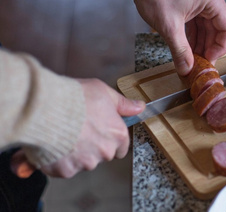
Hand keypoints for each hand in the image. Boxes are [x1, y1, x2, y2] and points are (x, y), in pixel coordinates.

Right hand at [10, 78, 144, 177]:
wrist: (48, 109)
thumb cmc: (77, 98)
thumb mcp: (104, 93)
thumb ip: (123, 104)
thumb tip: (139, 107)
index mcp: (118, 134)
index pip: (121, 147)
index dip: (110, 139)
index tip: (100, 132)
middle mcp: (105, 152)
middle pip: (102, 154)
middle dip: (92, 146)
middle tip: (79, 129)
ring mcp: (86, 163)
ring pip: (83, 162)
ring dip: (76, 153)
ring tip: (65, 134)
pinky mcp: (66, 170)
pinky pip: (64, 168)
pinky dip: (59, 160)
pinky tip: (55, 144)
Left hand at [75, 0, 225, 75]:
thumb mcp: (169, 27)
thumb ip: (180, 51)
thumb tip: (187, 70)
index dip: (220, 48)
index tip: (209, 60)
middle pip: (218, 28)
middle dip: (209, 47)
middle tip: (200, 63)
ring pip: (208, 26)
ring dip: (201, 42)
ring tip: (192, 58)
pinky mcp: (192, 1)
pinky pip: (198, 21)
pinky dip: (194, 35)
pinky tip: (187, 47)